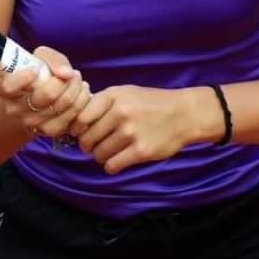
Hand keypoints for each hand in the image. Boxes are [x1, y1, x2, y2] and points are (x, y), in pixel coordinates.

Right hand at [0, 46, 91, 139]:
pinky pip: (73, 115)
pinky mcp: (49, 131)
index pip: (8, 87)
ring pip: (64, 104)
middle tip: (72, 73)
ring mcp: (32, 123)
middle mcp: (15, 109)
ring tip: (77, 80)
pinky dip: (82, 101)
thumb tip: (66, 73)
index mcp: (5, 89)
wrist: (40, 98)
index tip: (35, 69)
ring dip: (77, 88)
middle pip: (47, 94)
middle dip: (66, 80)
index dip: (23, 78)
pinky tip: (80, 93)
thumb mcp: (41, 58)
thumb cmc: (39, 73)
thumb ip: (52, 59)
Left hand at [72, 85, 206, 174]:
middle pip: (87, 139)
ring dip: (101, 156)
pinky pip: (112, 165)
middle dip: (88, 145)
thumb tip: (74, 123)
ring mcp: (131, 132)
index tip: (83, 132)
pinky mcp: (140, 151)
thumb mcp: (126, 92)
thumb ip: (102, 103)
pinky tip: (119, 159)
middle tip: (96, 145)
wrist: (184, 114)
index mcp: (114, 96)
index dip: (77, 129)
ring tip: (111, 150)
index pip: (80, 117)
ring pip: (98, 154)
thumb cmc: (151, 104)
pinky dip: (112, 165)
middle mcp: (121, 112)